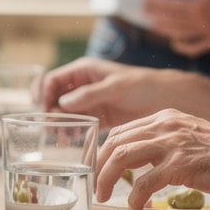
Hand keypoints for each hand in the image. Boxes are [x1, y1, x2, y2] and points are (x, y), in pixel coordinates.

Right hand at [39, 57, 182, 128]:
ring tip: (61, 137)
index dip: (44, 95)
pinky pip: (76, 123)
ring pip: (62, 112)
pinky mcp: (96, 116)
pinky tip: (70, 139)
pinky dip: (70, 130)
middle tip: (51, 128)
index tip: (44, 111)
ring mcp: (88, 102)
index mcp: (83, 71)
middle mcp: (81, 85)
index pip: (52, 80)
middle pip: (53, 97)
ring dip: (58, 124)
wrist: (166, 98)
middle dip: (48, 112)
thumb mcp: (115, 87)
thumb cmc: (142, 85)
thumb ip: (89, 94)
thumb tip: (62, 103)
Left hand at [94, 108, 209, 209]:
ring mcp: (172, 144)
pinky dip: (134, 198)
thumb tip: (146, 164)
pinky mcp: (180, 165)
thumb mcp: (191, 139)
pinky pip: (144, 183)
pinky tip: (136, 209)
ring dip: (107, 179)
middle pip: (115, 142)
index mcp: (165, 118)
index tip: (98, 169)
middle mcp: (164, 126)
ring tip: (105, 197)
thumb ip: (167, 145)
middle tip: (97, 187)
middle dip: (99, 166)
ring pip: (122, 158)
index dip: (104, 151)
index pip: (121, 131)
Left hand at [143, 0, 209, 56]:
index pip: (170, 6)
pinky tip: (175, 44)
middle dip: (156, 16)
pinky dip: (185, 48)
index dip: (156, 2)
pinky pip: (198, 48)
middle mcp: (203, 23)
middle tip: (143, 11)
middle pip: (172, 21)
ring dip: (165, 31)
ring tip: (154, 26)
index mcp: (199, 7)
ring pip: (181, 35)